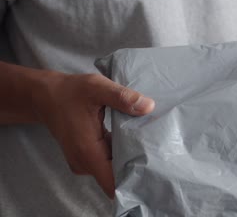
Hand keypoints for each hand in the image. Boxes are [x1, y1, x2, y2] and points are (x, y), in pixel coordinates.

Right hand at [33, 73, 154, 197]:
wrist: (45, 96)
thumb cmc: (70, 91)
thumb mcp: (97, 87)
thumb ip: (122, 97)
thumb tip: (149, 106)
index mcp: (88, 152)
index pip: (113, 183)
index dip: (132, 179)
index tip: (151, 165)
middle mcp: (85, 163)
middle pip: (117, 178)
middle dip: (136, 166)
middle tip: (156, 149)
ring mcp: (84, 163)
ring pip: (114, 170)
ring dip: (129, 159)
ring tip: (147, 142)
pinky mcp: (86, 158)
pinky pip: (108, 162)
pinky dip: (121, 153)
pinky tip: (133, 140)